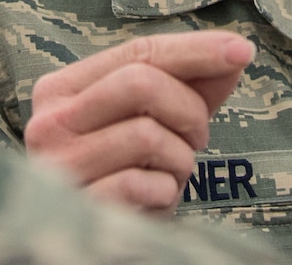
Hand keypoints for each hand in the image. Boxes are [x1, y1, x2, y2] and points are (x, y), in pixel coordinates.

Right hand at [22, 31, 254, 213]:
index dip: (194, 50)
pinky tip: (153, 197)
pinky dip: (165, 190)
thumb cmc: (126, 172)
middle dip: (188, 110)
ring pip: (148, 135)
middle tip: (195, 138)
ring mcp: (60, 166)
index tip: (242, 51)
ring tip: (168, 174)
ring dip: (179, 159)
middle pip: (141, 83)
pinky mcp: (79, 205)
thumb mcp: (154, 122)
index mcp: (61, 90)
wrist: (95, 242)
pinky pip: (145, 184)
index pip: (136, 52)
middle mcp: (49, 122)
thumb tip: (235, 50)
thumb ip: (189, 86)